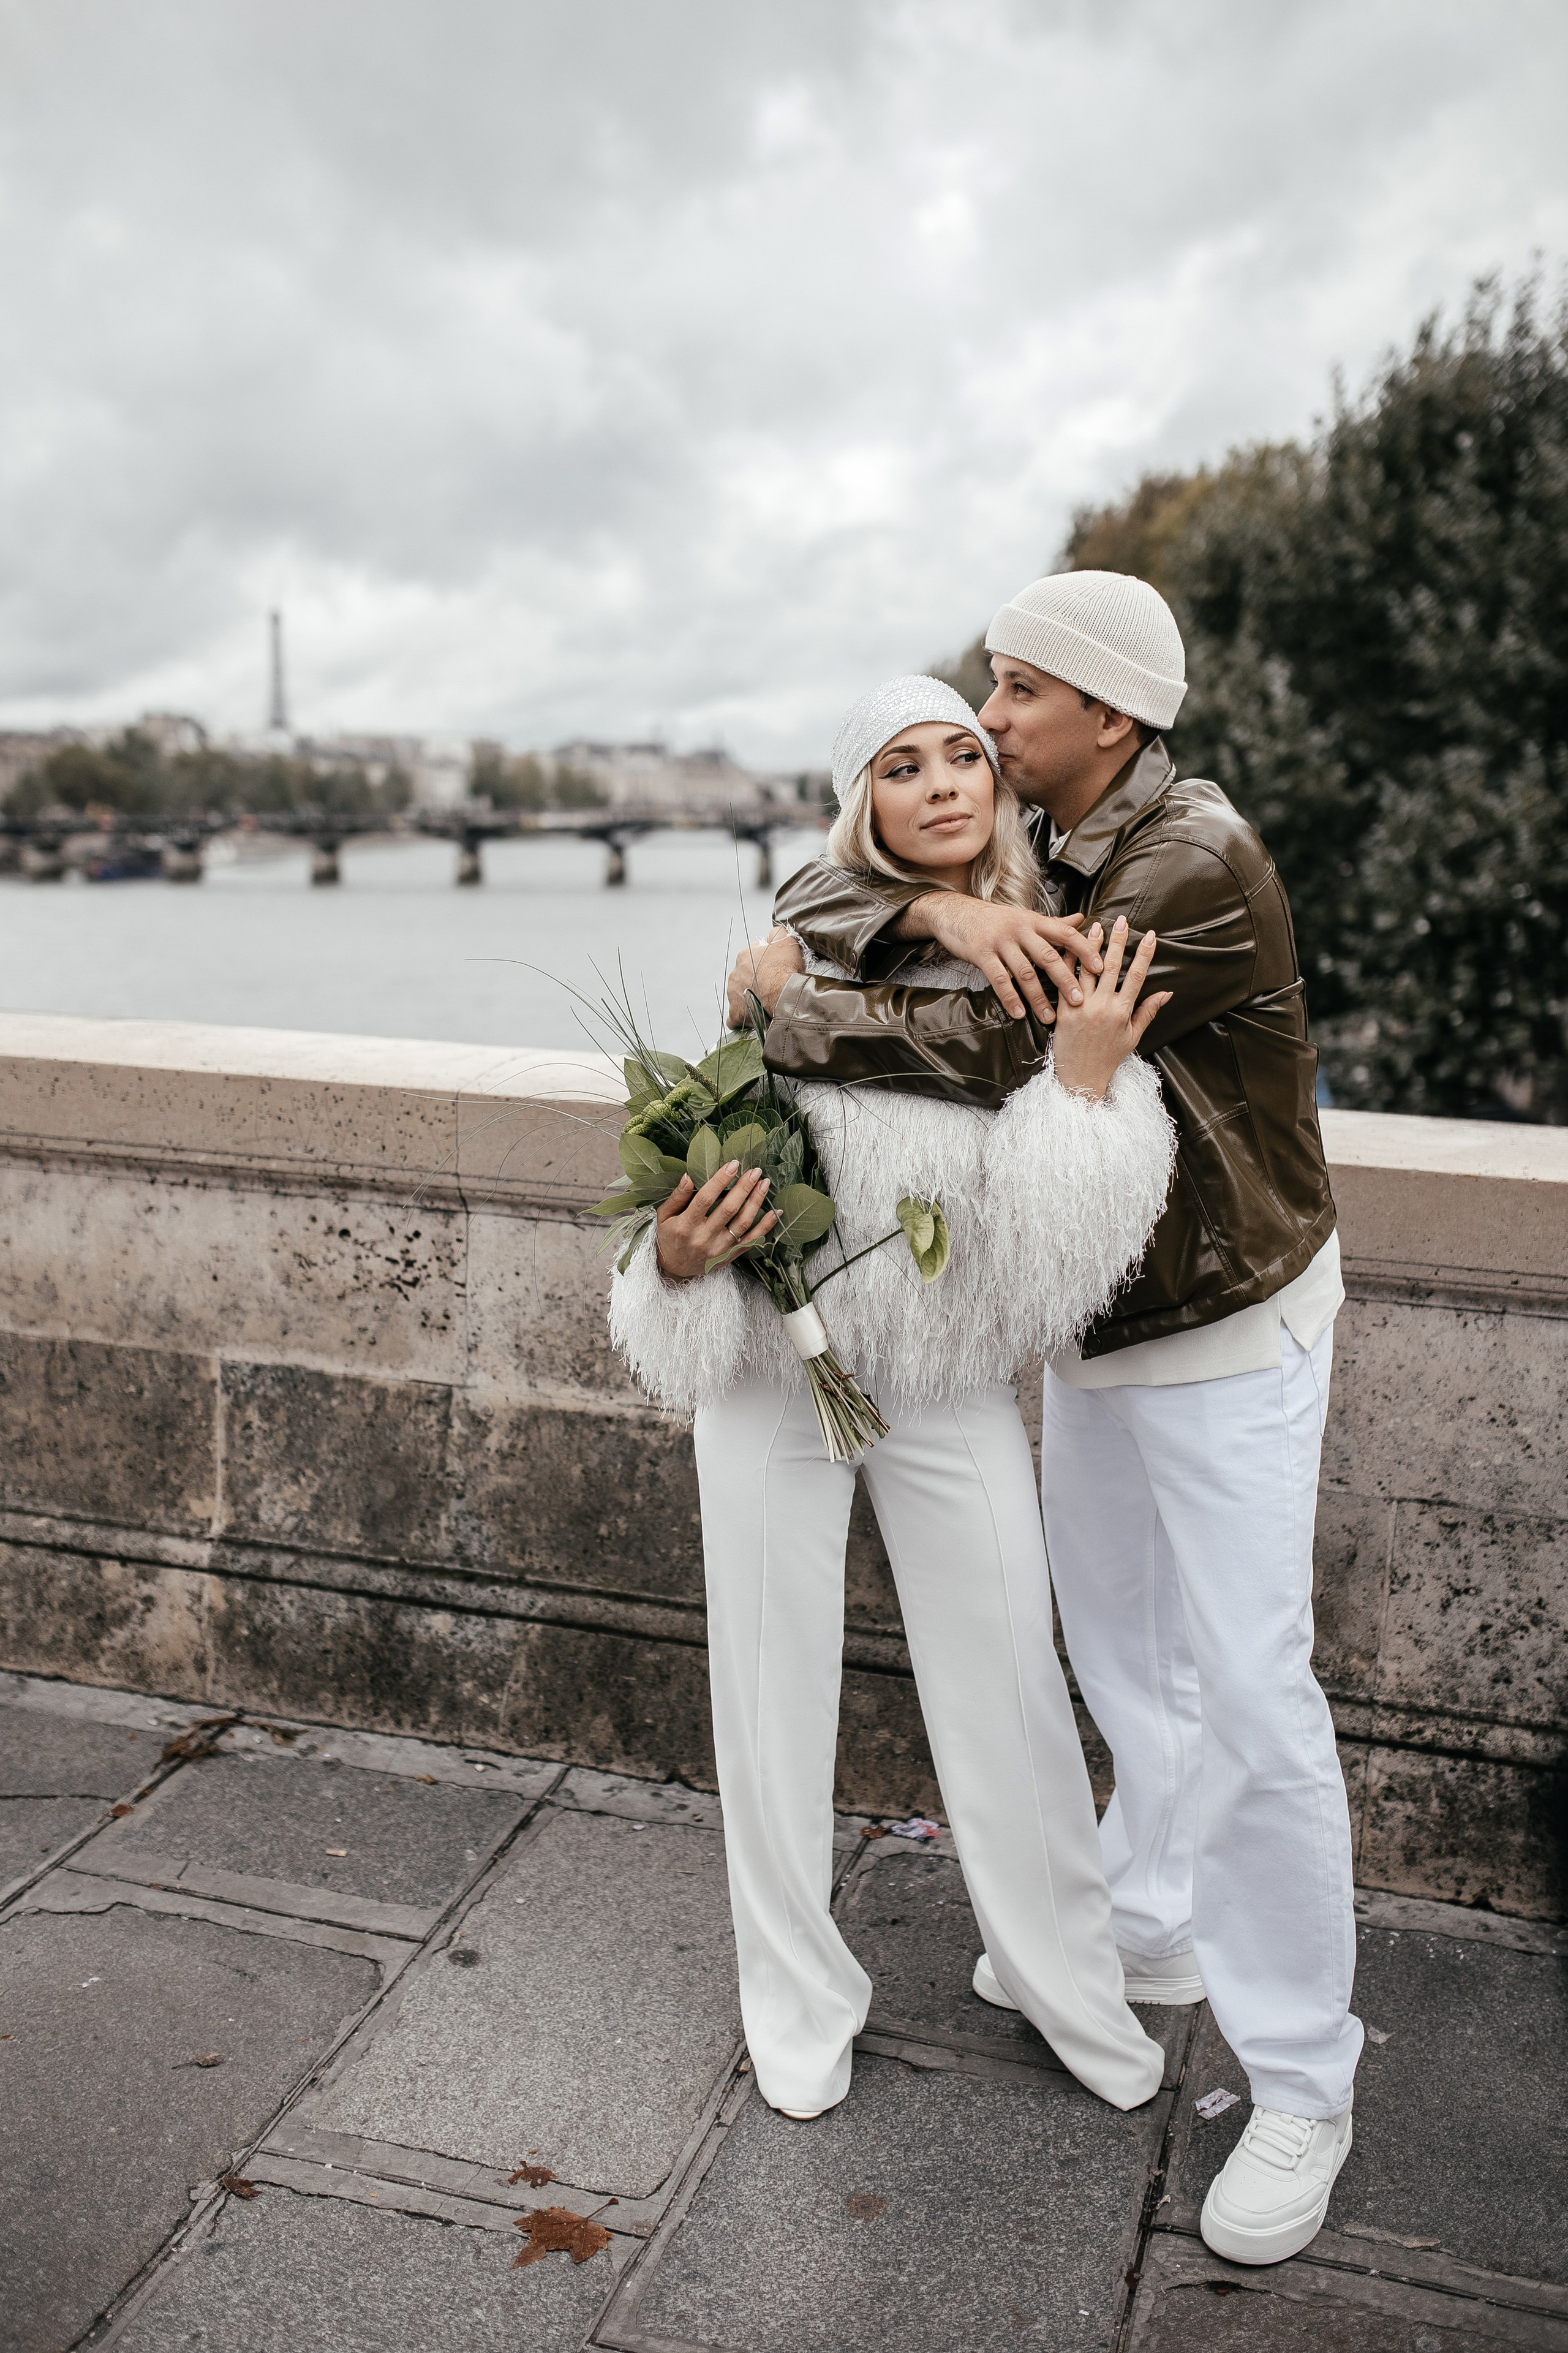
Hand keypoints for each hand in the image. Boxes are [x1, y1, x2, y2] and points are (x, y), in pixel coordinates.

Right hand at [654, 1160, 776, 1282]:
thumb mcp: (665, 1216)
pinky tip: (775, 1212)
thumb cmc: (669, 1237)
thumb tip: (688, 1176)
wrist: (674, 1268)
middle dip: (744, 1187)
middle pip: (728, 1209)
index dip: (720, 1180)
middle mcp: (704, 1237)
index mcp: (686, 1225)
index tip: (733, 1164)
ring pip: (743, 1223)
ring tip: (764, 1183)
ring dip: (756, 1202)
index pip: (705, 1198)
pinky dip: (766, 1227)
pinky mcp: (730, 1256)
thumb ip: (677, 1196)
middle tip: (755, 1171)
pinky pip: (751, 1241)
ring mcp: (719, 1249)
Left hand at [725, 926, 802, 1026]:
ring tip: (765, 1002)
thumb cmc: (785, 968)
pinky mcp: (735, 1012)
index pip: (751, 958)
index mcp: (744, 956)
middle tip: (771, 986)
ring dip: (749, 998)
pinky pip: (734, 1016)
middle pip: (744, 977)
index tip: (774, 969)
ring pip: (739, 995)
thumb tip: (771, 934)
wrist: (784, 993)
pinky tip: (751, 1018)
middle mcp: (734, 974)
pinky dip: (741, 1017)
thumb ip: (776, 933)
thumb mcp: (785, 939)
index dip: (764, 963)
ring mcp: (733, 994)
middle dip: (755, 981)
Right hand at [903, 896, 1102, 1020]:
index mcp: (1034, 921)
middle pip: (1048, 956)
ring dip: (1038, 998)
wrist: (957, 913)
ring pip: (1024, 972)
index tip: (1100, 967)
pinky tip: (1019, 1014)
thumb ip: (1054, 923)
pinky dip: (1010, 998)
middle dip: (1065, 980)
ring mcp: (1000, 941)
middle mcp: (1020, 929)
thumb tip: (1082, 920)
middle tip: (1079, 1002)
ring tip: (1049, 1018)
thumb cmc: (996, 919)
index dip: (1084, 950)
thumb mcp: (1026, 917)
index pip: (1065, 934)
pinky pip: (999, 979)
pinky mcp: (981, 953)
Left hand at [1049, 916, 1171, 1099]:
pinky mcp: (1063, 1010)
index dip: (1144, 954)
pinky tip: (1069, 947)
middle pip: (1112, 966)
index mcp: (1122, 1011)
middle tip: (1122, 920)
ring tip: (1096, 926)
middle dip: (1118, 941)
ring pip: (1087, 969)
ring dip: (1092, 945)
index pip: (1137, 976)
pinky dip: (1067, 963)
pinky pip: (1065, 981)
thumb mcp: (1133, 1036)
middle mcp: (1103, 1006)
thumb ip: (1148, 1012)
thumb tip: (1167, 992)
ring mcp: (1082, 1007)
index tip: (1150, 935)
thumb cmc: (1109, 1058)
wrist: (1080, 1076)